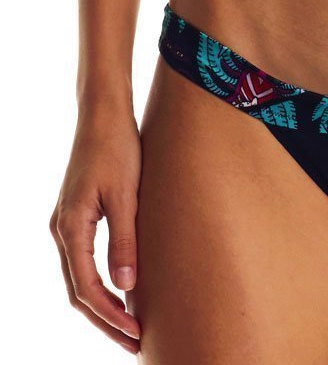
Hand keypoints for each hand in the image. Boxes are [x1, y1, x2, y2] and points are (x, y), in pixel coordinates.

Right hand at [51, 102, 141, 353]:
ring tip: (130, 327)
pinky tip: (122, 291)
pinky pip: (83, 262)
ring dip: (102, 306)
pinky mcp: (77, 217)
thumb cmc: (117, 148)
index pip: (86, 288)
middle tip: (135, 343)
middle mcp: (62, 230)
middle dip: (106, 321)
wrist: (103, 115)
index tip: (136, 333)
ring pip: (79, 279)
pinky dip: (99, 284)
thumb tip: (126, 286)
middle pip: (79, 291)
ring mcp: (66, 224)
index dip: (110, 315)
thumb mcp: (126, 194)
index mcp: (71, 227)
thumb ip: (125, 240)